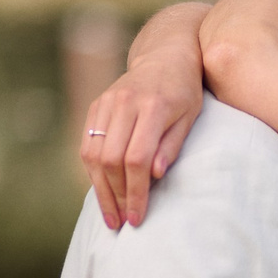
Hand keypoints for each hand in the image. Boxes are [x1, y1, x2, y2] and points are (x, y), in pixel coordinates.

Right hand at [81, 1, 209, 228]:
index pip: (137, 159)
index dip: (136, 192)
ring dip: (101, 190)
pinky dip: (93, 172)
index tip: (139, 217)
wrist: (165, 54)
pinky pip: (87, 145)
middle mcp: (124, 103)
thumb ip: (171, 145)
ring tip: (110, 215)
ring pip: (94, 155)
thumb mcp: (190, 117)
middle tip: (123, 223)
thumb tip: (154, 176)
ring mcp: (106, 103)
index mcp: (152, 107)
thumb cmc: (185, 91)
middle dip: (117, 197)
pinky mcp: (96, 106)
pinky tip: (103, 191)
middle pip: (112, 160)